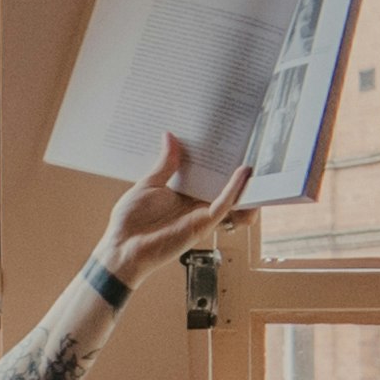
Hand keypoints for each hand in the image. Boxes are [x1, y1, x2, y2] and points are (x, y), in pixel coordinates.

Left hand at [103, 132, 253, 287]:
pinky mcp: (203, 224)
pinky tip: (243, 172)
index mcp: (183, 193)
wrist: (123, 247)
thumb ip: (166, 163)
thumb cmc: (130, 222)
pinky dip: (236, 189)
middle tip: (245, 138)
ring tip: (256, 156)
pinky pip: (225, 204)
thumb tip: (170, 136)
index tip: (223, 132)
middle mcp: (196, 203)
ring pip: (233, 196)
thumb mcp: (149, 184)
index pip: (205, 171)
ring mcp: (201, 214)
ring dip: (246, 181)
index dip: (215, 155)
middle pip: (221, 182)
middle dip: (233, 162)